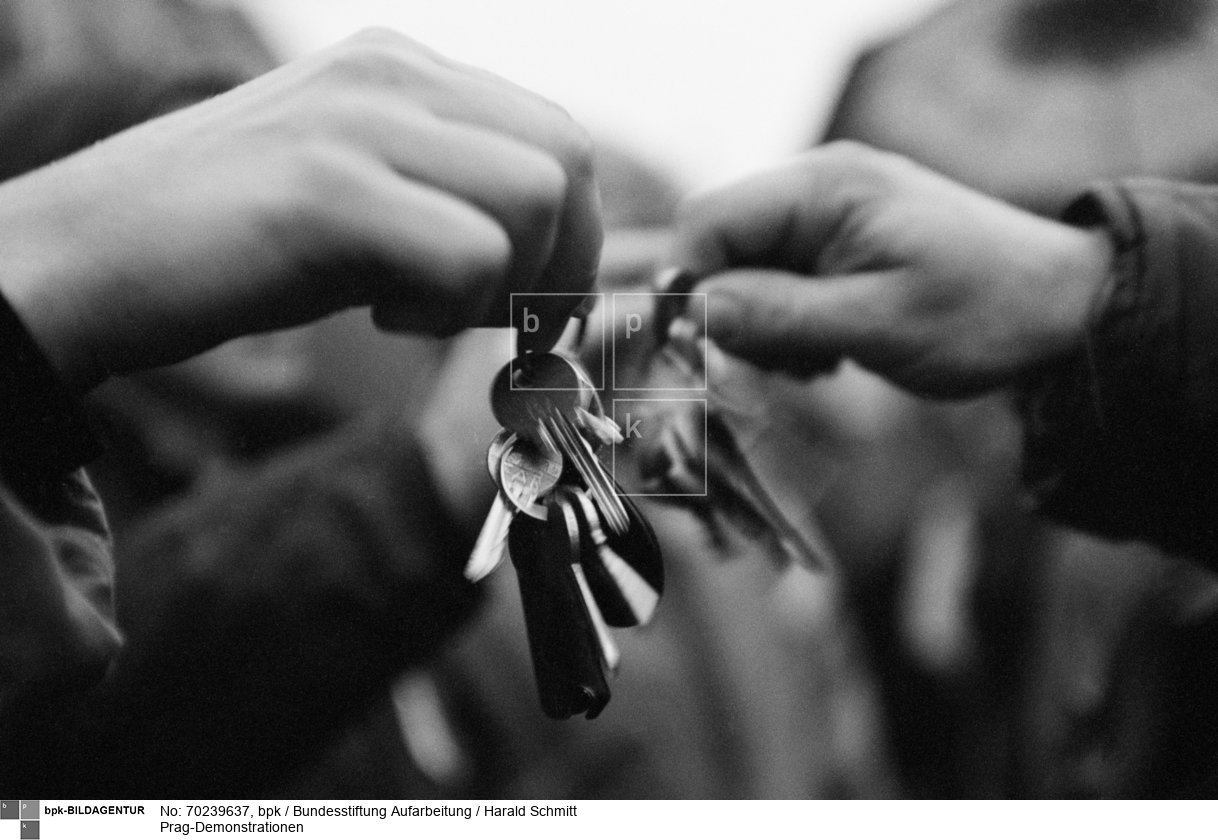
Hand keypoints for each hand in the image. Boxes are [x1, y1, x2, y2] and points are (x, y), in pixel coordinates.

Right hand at [0, 28, 599, 389]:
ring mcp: (358, 123)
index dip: (571, 237)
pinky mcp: (327, 190)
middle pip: (567, 161)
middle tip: (496, 320)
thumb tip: (548, 260)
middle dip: (562, 264)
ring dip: (505, 285)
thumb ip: (446, 196)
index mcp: (402, 69)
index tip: (529, 301)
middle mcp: (391, 75)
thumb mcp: (359, 192)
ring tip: (419, 310)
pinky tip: (382, 316)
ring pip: (538, 198)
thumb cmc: (234, 242)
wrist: (88, 258)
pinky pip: (472, 254)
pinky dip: (450, 311)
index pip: (558, 139)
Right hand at [671, 142, 1113, 397]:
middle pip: (723, 246)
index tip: (701, 347)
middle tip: (778, 363)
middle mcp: (820, 189)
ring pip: (749, 270)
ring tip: (819, 361)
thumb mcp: (876, 322)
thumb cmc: (982, 313)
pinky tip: (831, 354)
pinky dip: (790, 325)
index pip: (709, 221)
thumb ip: (778, 314)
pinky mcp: (845, 247)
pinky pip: (783, 283)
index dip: (690, 283)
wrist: (1066, 310)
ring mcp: (832, 217)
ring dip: (763, 325)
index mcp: (824, 189)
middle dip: (732, 311)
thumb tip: (693, 311)